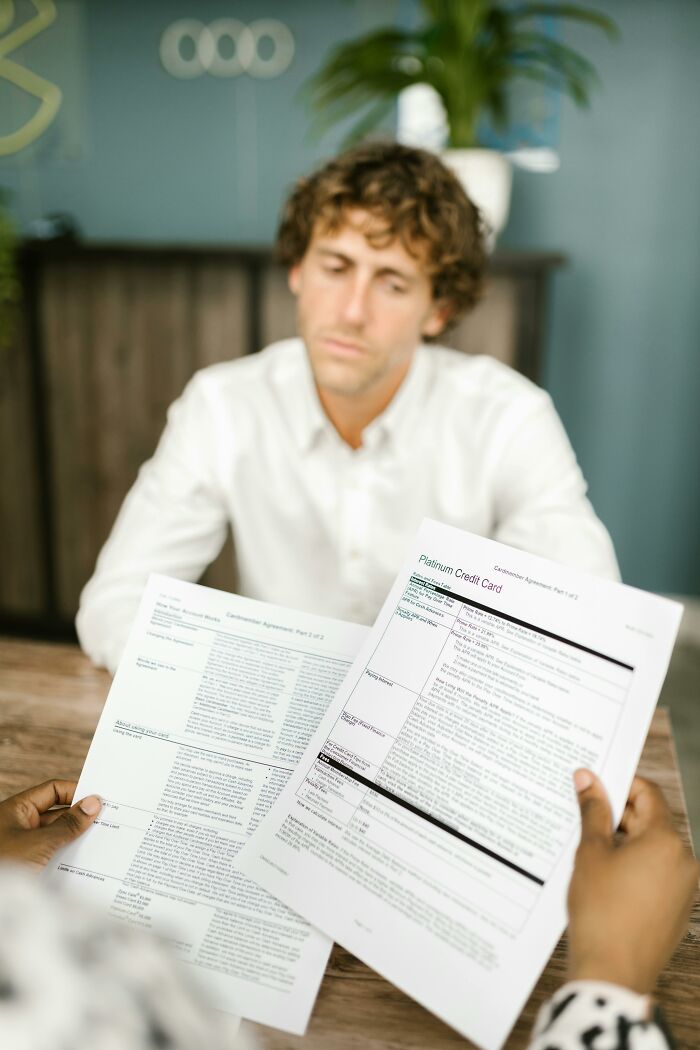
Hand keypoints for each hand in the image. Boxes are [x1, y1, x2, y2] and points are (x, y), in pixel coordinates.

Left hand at [0, 780, 101, 869]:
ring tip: (98, 843)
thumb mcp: (39, 843)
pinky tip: (82, 864)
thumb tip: (92, 804)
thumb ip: (68, 824)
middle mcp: (18, 824)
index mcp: (17, 809)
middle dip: (78, 818)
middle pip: (56, 813)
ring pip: (54, 836)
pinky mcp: (24, 866)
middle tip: (105, 821)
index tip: (98, 799)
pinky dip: (65, 857)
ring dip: (73, 840)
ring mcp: (21, 846)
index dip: (75, 792)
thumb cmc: (2, 865)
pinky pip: (50, 855)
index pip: (52, 790)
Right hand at [567, 769, 698, 993]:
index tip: (594, 783)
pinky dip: (632, 866)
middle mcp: (683, 861)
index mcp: (666, 841)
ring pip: (651, 848)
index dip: (619, 783)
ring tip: (588, 847)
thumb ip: (593, 811)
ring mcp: (683, 887)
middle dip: (617, 814)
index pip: (648, 793)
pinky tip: (602, 874)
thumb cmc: (601, 914)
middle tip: (583, 812)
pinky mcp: (676, 908)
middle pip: (650, 820)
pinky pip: (654, 873)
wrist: (612, 974)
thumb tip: (588, 779)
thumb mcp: (591, 853)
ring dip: (622, 841)